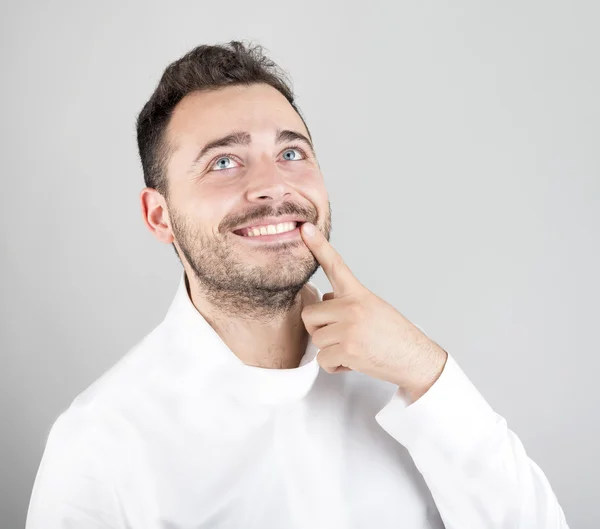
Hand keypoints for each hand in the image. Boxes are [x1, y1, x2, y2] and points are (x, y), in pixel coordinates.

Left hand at [299, 222, 447, 401]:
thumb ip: (346, 301)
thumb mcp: (373, 308)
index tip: (304, 229)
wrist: (416, 359)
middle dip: (319, 329)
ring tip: (354, 350)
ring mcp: (349, 328)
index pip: (335, 265)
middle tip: (340, 336)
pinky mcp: (348, 349)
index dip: (318, 246)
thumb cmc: (394, 335)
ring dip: (330, 350)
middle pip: (310, 315)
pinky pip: (323, 359)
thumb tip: (325, 298)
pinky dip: (335, 366)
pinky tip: (353, 361)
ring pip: (316, 340)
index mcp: (359, 294)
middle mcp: (352, 307)